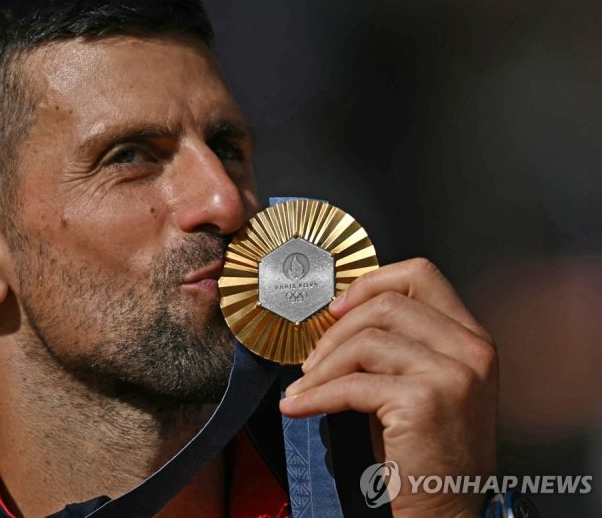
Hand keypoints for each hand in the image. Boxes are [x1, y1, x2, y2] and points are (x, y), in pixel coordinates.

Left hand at [279, 258, 497, 516]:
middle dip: (336, 330)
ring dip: (321, 366)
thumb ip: (398, 342)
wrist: (447, 508)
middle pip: (387, 304)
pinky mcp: (424, 401)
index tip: (337, 308)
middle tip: (312, 359)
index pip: (421, 275)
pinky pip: (352, 384)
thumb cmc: (427, 450)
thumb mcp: (423, 382)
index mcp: (472, 338)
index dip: (371, 283)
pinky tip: (298, 406)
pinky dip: (315, 395)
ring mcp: (453, 374)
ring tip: (303, 388)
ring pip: (365, 340)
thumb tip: (340, 314)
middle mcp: (472, 350)